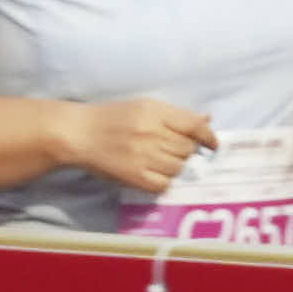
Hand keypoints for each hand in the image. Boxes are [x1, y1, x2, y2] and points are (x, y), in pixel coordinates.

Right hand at [63, 92, 218, 194]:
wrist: (79, 134)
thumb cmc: (112, 118)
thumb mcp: (143, 107)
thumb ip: (175, 115)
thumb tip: (206, 120)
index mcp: (155, 112)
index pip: (194, 126)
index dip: (208, 137)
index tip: (213, 145)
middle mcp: (152, 133)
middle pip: (187, 149)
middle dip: (185, 150)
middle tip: (171, 149)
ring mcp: (144, 156)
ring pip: (178, 167)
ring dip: (174, 165)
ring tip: (158, 159)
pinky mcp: (135, 176)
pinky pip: (164, 184)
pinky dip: (163, 181)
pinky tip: (153, 173)